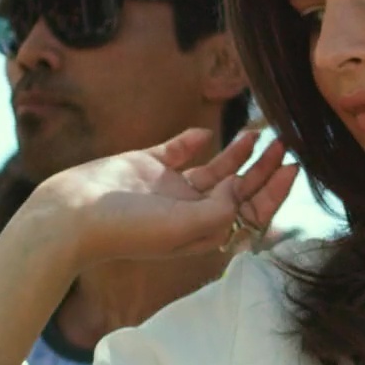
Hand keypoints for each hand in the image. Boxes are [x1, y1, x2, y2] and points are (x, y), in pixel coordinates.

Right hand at [28, 127, 297, 269]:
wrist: (70, 215)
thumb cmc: (126, 229)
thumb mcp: (184, 228)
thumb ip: (221, 210)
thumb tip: (239, 188)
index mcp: (203, 231)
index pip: (249, 212)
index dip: (273, 191)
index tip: (293, 167)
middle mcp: (189, 211)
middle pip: (238, 189)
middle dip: (264, 168)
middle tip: (286, 144)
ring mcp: (168, 189)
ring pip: (214, 168)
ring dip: (238, 152)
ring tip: (259, 133)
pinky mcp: (146, 166)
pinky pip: (178, 151)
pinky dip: (193, 140)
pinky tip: (205, 133)